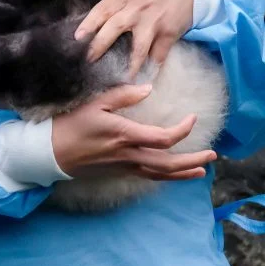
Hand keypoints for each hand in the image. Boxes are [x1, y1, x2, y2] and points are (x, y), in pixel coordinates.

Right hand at [51, 83, 215, 180]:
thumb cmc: (70, 124)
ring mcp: (125, 167)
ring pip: (161, 174)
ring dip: (184, 172)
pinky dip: (167, 176)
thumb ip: (123, 95)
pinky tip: (176, 174)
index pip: (164, 137)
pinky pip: (150, 176)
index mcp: (125, 135)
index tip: (193, 118)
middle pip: (169, 163)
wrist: (51, 153)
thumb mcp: (95, 103)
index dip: (183, 130)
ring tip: (203, 169)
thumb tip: (148, 89)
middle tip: (213, 155)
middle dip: (193, 159)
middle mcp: (129, 155)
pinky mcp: (120, 172)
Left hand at [69, 0, 194, 76]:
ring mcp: (153, 23)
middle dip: (100, 46)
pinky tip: (145, 80)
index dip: (88, 25)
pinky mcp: (169, 34)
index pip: (101, 11)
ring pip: (138, 47)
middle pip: (114, 29)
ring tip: (119, 80)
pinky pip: (159, 55)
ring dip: (129, 65)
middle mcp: (135, 10)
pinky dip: (152, 68)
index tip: (77, 38)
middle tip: (88, 61)